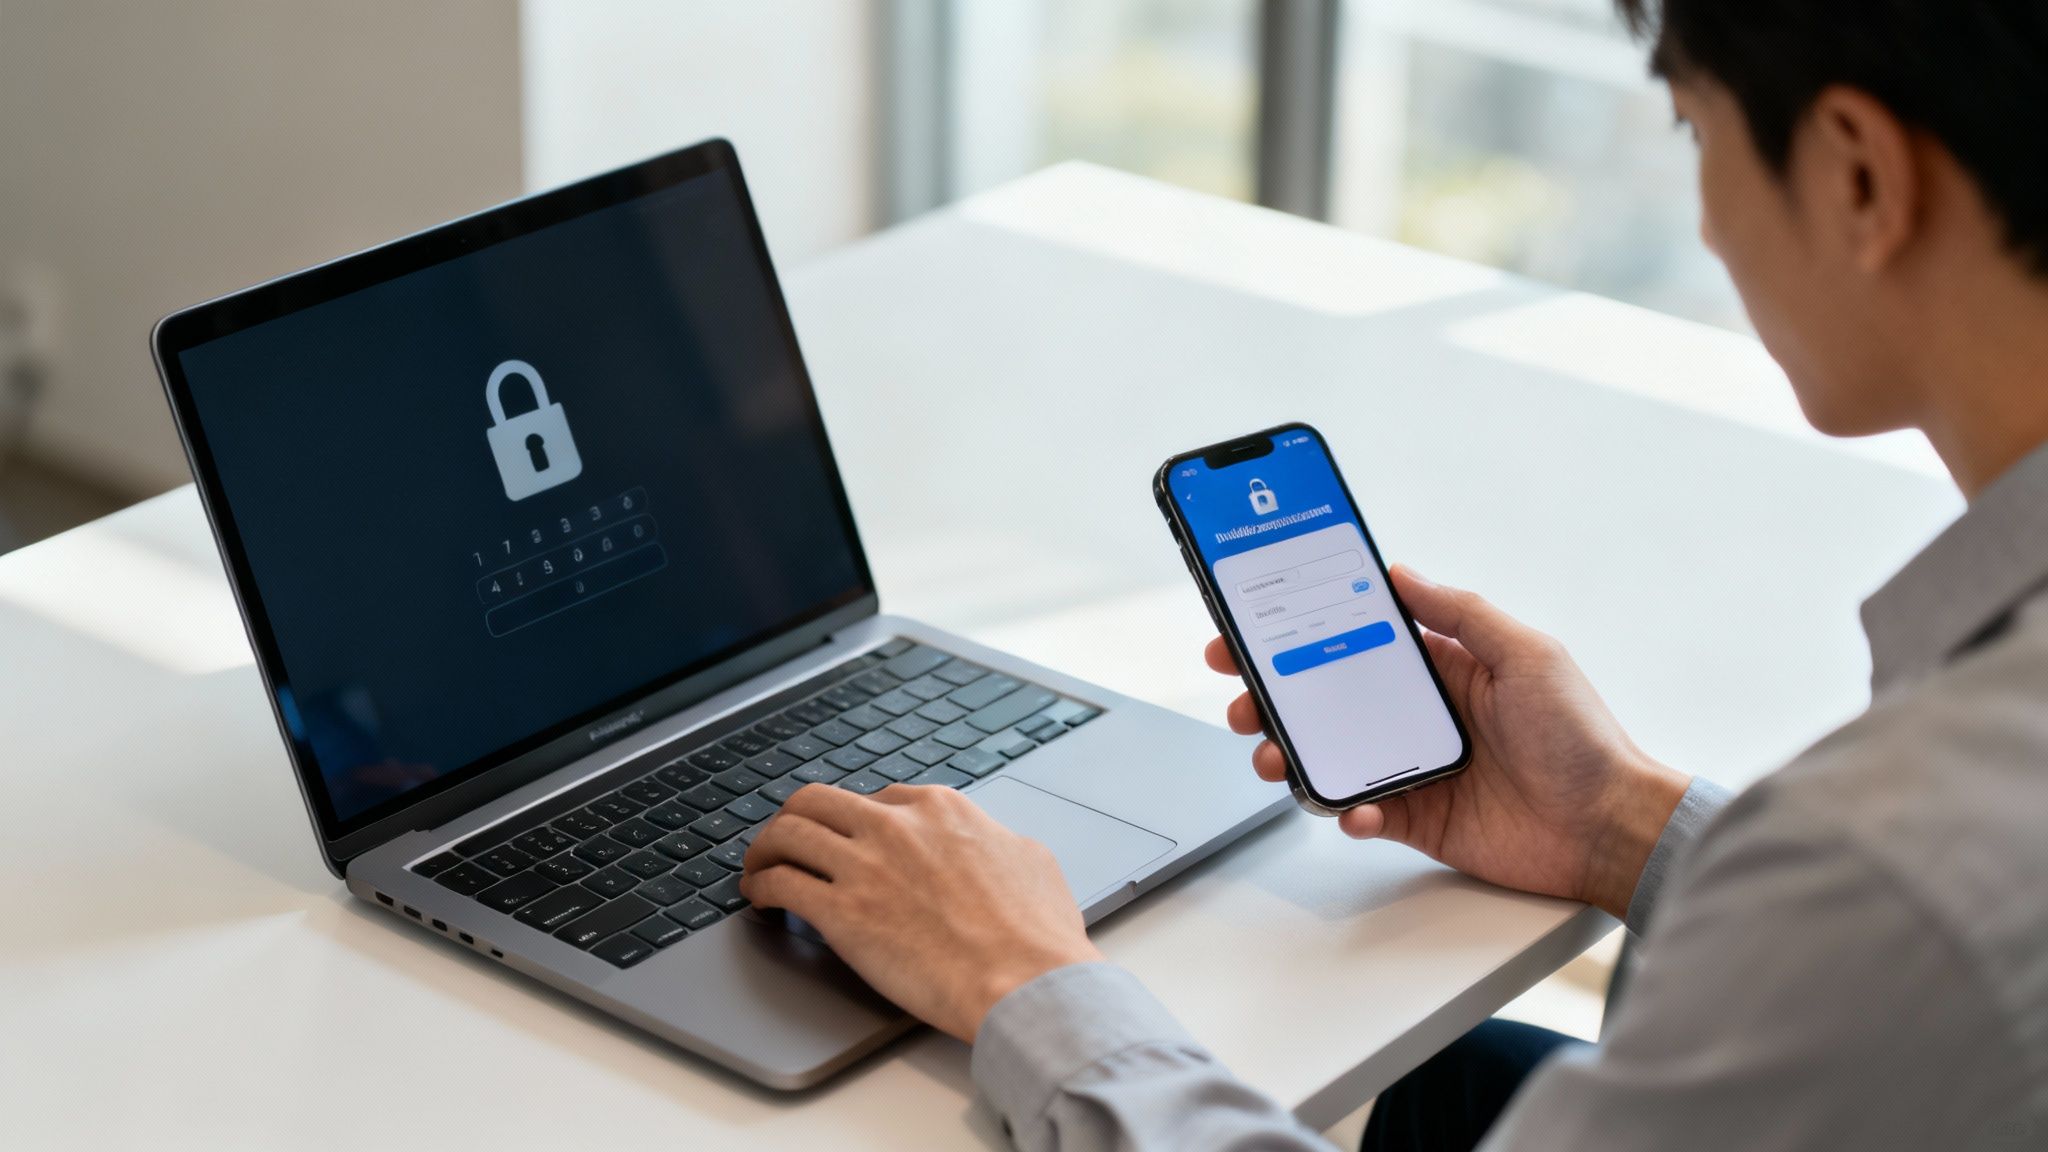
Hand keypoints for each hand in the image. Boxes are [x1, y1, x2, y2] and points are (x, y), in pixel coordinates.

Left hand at [740, 783, 1102, 1042]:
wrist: (1026, 981)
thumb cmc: (1037, 934)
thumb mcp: (1029, 859)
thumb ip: (995, 841)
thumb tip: (990, 843)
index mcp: (940, 809)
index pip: (876, 798)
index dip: (853, 820)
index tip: (845, 838)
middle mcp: (896, 826)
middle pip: (816, 801)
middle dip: (793, 820)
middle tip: (783, 842)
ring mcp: (865, 865)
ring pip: (787, 833)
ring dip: (763, 849)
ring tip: (757, 869)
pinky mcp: (841, 913)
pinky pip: (780, 883)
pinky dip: (760, 886)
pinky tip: (760, 900)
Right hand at [1206, 565, 1689, 918]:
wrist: (1609, 828)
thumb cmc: (1581, 737)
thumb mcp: (1525, 653)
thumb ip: (1460, 612)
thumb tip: (1400, 573)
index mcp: (1442, 668)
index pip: (1355, 641)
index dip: (1300, 633)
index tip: (1253, 628)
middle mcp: (1419, 716)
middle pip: (1325, 700)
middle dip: (1272, 696)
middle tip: (1239, 697)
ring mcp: (1414, 769)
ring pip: (1329, 756)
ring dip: (1290, 753)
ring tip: (1271, 754)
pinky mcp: (1417, 820)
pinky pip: (1360, 812)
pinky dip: (1345, 810)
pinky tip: (1354, 806)